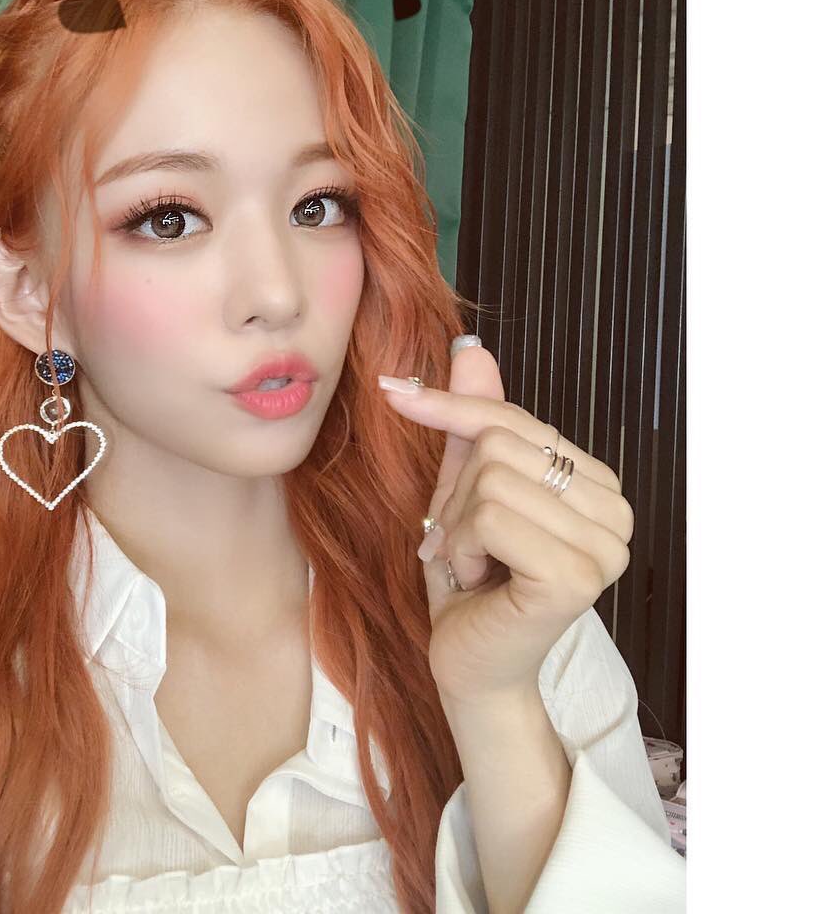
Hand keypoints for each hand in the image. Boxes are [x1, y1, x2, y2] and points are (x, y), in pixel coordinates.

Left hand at [378, 343, 634, 707]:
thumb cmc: (471, 578)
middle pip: (498, 444)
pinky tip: (478, 578)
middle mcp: (616, 510)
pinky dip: (462, 546)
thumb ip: (476, 420)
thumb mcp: (465, 488)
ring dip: (456, 526)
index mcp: (597, 485)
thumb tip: (470, 346)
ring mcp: (606, 545)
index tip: (393, 391)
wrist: (469, 662)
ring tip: (472, 563)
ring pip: (490, 478)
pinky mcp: (577, 576)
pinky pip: (490, 517)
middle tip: (462, 544)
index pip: (515, 420)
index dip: (450, 407)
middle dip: (456, 494)